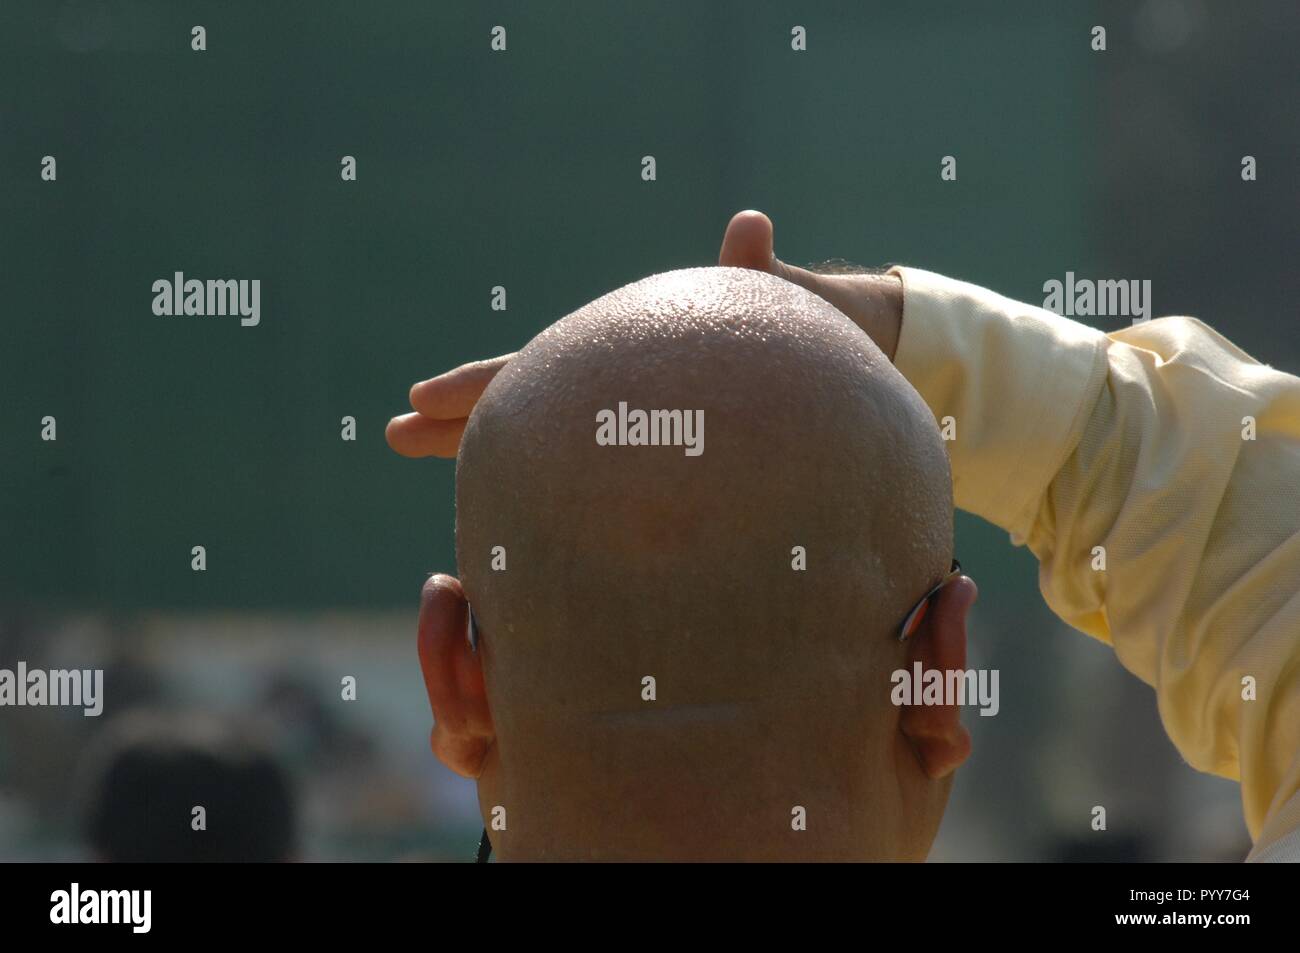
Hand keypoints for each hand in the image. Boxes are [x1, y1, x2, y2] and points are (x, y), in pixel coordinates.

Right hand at [385, 210, 902, 457]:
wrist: (849, 358)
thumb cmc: (810, 335)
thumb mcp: (775, 308)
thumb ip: (752, 273)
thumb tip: (751, 223)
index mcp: (630, 352)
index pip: (540, 369)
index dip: (480, 386)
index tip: (422, 398)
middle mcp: (622, 383)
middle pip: (524, 401)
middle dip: (459, 418)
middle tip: (393, 433)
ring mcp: (633, 415)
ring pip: (544, 435)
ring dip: (486, 449)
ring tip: (426, 460)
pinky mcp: (657, 450)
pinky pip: (584, 469)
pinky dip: (541, 480)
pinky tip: (517, 506)